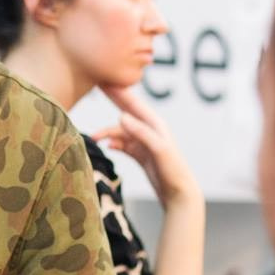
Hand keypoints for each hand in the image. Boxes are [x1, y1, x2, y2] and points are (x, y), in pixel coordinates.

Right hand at [92, 84, 201, 209]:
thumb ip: (141, 132)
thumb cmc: (173, 171)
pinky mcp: (141, 154)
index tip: (104, 79)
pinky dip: (114, 143)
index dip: (118, 90)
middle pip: (126, 110)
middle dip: (112, 99)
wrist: (179, 194)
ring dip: (108, 133)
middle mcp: (149, 130)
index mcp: (155, 124)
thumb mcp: (158, 150)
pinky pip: (123, 144)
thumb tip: (120, 116)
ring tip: (94, 138)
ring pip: (121, 131)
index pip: (132, 103)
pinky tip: (108, 147)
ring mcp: (144, 142)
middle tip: (95, 86)